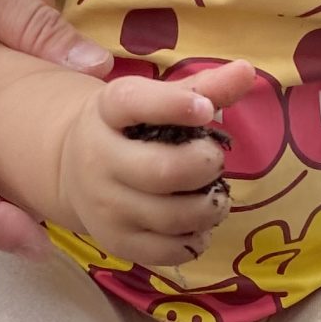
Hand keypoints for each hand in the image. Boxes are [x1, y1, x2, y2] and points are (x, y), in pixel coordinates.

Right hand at [56, 59, 255, 270]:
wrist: (73, 172)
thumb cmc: (129, 131)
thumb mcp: (154, 101)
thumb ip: (202, 88)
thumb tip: (247, 70)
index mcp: (107, 111)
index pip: (132, 103)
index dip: (172, 105)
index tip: (205, 109)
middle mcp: (98, 159)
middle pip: (163, 171)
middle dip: (205, 166)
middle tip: (214, 161)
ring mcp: (104, 206)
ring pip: (172, 216)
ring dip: (210, 207)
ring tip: (215, 195)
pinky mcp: (116, 242)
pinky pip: (168, 250)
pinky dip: (196, 239)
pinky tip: (199, 224)